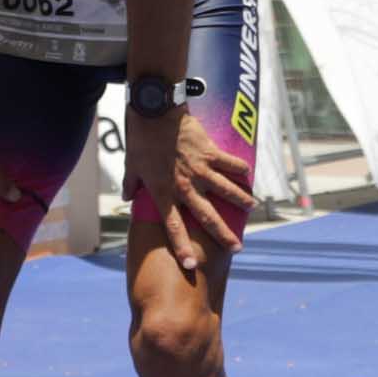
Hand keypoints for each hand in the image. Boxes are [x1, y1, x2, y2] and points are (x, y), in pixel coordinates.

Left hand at [124, 107, 253, 276]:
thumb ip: (130, 183)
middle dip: (223, 235)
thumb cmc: (141, 138)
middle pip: (208, 217)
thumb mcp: (131, 165)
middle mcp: (185, 186)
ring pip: (226, 191)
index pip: (174, 227)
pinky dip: (241, 170)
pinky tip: (249, 176)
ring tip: (252, 208)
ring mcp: (200, 170)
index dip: (182, 247)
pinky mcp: (211, 152)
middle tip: (236, 248)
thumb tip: (125, 196)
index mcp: (164, 192)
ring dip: (240, 201)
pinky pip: (231, 164)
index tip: (192, 265)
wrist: (156, 111)